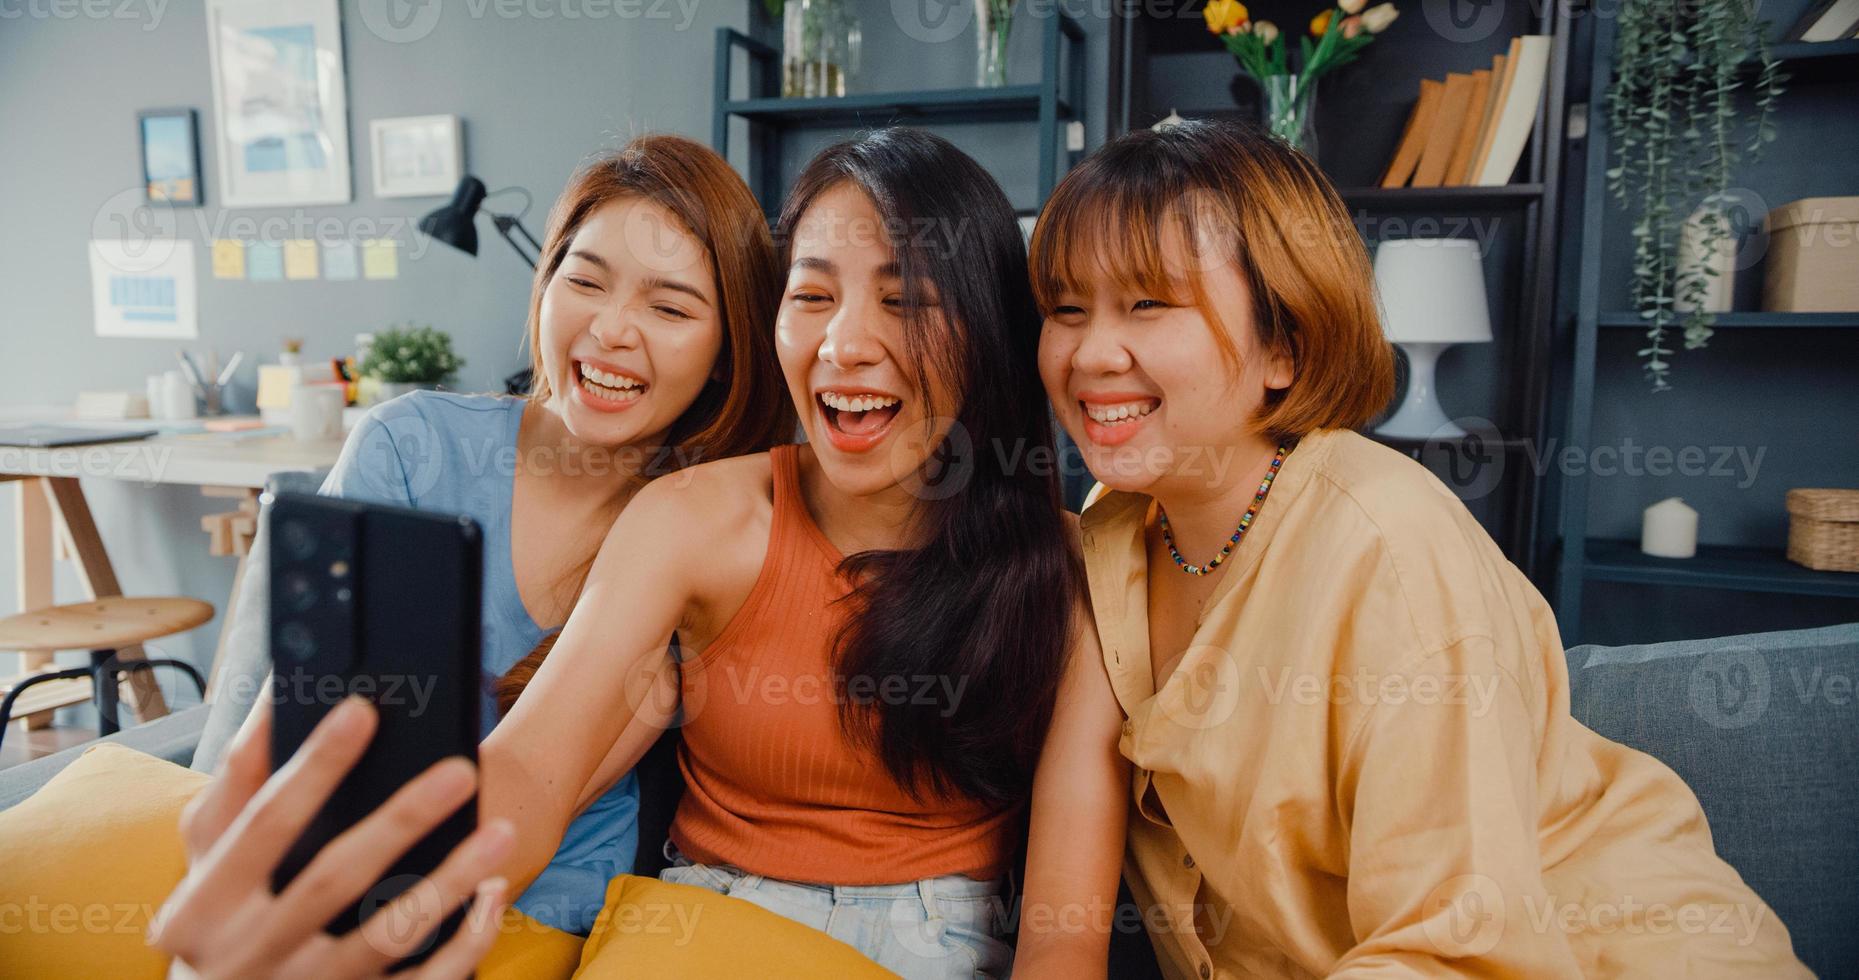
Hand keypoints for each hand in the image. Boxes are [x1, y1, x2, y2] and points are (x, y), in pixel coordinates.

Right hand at [150, 696, 516, 978]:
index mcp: (204, 904)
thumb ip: (235, 785)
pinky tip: (489, 895)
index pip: (263, 824)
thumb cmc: (215, 917)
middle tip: (459, 772)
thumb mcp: (206, 859)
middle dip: (398, 822)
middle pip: (332, 880)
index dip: (313, 766)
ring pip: (385, 937)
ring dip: (448, 883)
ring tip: (499, 832)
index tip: (361, 711)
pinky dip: (462, 943)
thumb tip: (272, 697)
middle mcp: (250, 952)